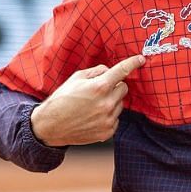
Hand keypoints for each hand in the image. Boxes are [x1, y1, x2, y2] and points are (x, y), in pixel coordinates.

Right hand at [30, 54, 144, 146]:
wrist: (49, 126)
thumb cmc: (61, 100)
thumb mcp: (75, 79)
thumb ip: (96, 72)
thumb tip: (110, 71)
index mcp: (99, 87)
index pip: (122, 71)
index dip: (132, 63)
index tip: (141, 60)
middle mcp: (106, 104)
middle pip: (123, 88)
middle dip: (114, 87)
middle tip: (98, 91)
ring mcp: (108, 119)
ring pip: (120, 104)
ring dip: (111, 102)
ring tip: (91, 106)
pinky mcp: (107, 132)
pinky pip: (116, 118)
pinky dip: (108, 116)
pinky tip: (92, 117)